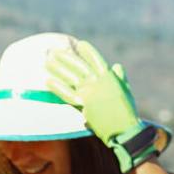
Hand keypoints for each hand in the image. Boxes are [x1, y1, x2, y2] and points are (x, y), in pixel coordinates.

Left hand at [46, 40, 159, 172]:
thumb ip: (120, 77)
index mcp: (110, 78)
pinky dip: (57, 86)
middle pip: (79, 66)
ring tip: (47, 61)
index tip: (80, 44)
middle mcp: (98, 81)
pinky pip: (67, 93)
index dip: (88, 51)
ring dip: (58, 68)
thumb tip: (117, 65)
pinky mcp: (84, 103)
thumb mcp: (125, 91)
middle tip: (53, 51)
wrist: (125, 129)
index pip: (97, 60)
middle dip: (66, 57)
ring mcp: (90, 92)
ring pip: (71, 76)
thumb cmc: (126, 113)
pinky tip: (47, 80)